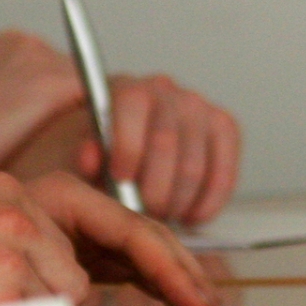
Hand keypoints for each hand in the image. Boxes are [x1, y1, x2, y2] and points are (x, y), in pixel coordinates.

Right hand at [0, 171, 227, 305]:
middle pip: (109, 246)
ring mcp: (15, 240)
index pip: (101, 212)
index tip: (191, 282)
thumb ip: (15, 244)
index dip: (155, 247)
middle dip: (169, 274)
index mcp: (5, 186)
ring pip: (65, 297)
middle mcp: (17, 203)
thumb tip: (75, 285)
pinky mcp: (6, 280)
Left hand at [26, 172, 231, 305]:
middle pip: (146, 238)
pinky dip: (153, 284)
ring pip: (140, 254)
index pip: (131, 232)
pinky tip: (178, 305)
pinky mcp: (75, 253)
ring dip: (177, 283)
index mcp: (58, 198)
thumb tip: (77, 301)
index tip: (194, 300)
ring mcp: (76, 231)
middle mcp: (72, 211)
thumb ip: (44, 281)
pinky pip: (124, 265)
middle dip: (185, 275)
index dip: (169, 268)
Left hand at [75, 75, 240, 224]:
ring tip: (159, 217)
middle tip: (140, 214)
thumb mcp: (81, 154)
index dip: (127, 146)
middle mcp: (167, 91)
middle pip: (166, 143)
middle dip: (150, 188)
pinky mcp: (224, 128)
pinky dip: (207, 204)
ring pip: (194, 167)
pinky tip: (188, 217)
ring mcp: (199, 108)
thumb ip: (84, 157)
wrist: (127, 146)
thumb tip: (88, 159)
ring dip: (175, 203)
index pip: (133, 105)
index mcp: (127, 88)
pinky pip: (224, 174)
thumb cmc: (102, 153)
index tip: (120, 180)